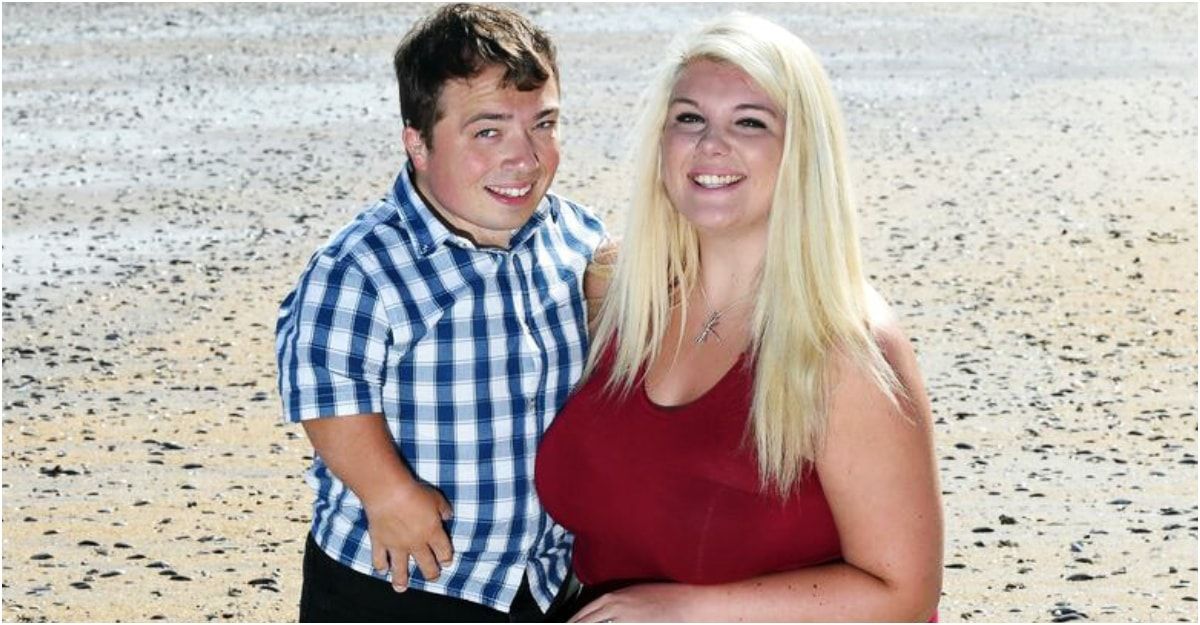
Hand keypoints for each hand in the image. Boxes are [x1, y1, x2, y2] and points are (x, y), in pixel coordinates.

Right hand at [362, 481, 453, 591]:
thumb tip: (448, 516)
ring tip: (402, 588)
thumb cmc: (414, 493)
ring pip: (400, 570)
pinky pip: (379, 560)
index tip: (446, 562)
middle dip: (431, 573)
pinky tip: (382, 570)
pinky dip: (380, 566)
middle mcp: (416, 544)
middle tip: (432, 576)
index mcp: (432, 533)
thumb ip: (444, 510)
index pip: (444, 552)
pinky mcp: (380, 542)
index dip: (446, 559)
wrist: (388, 493)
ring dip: (402, 580)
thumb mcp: (436, 498)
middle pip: (427, 565)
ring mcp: (397, 546)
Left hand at [569, 583, 692, 622]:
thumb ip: (616, 603)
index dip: (572, 623)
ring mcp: (624, 621)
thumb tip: (601, 612)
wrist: (687, 604)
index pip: (583, 614)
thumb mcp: (635, 594)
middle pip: (585, 623)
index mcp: (613, 598)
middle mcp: (615, 608)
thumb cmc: (664, 598)